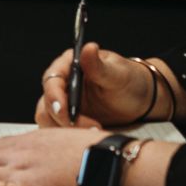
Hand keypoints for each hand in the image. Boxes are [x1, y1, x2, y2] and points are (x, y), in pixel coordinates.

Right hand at [35, 42, 156, 127]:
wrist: (139, 99)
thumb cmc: (128, 80)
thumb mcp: (117, 73)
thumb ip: (99, 65)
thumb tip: (88, 48)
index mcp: (69, 65)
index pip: (51, 81)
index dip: (55, 98)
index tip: (66, 112)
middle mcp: (61, 83)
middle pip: (46, 104)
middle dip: (63, 119)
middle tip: (89, 128)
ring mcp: (63, 102)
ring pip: (48, 120)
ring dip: (65, 131)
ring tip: (93, 133)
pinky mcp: (67, 119)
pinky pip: (57, 131)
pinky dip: (68, 138)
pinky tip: (88, 138)